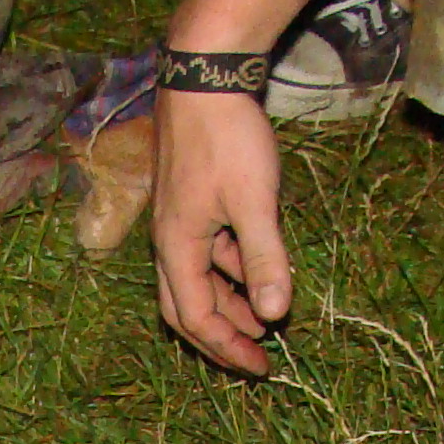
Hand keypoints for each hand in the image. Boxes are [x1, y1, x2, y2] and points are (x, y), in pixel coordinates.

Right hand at [151, 85, 292, 374]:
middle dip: (221, 337)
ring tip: (262, 320)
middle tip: (256, 359)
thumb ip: (264, 259)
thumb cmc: (227, 137)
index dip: (228, 348)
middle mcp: (170, 240)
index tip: (262, 366)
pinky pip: (206, 253)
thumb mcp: (254, 201)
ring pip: (197, 280)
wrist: (204, 76)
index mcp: (178, 247)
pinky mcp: (191, 202)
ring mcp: (178, 221)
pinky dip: (229, 272)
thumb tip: (273, 315)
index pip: (195, 317)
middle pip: (185, 308)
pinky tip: (256, 270)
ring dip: (228, 304)